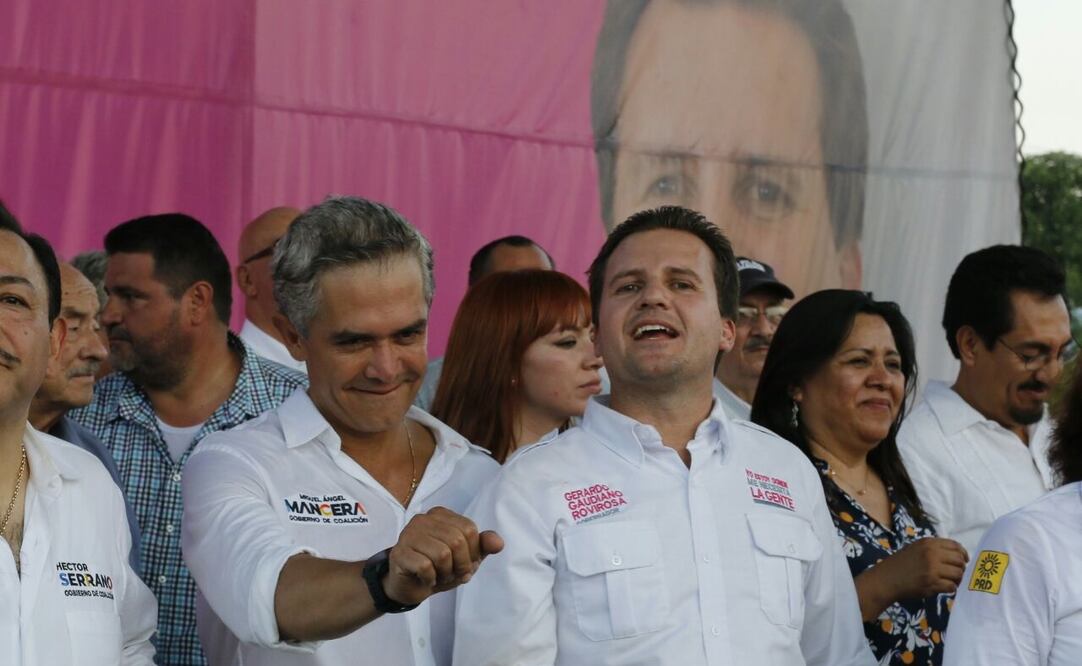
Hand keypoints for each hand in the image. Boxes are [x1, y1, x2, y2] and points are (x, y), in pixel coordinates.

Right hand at [382, 506, 503, 605]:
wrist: (410, 586)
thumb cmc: (439, 568)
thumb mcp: (466, 558)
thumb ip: (483, 547)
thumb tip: (498, 543)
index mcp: (441, 515)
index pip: (469, 529)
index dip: (472, 553)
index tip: (463, 564)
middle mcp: (423, 519)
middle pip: (457, 541)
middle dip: (460, 565)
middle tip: (452, 574)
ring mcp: (408, 534)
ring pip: (442, 554)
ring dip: (445, 573)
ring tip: (439, 575)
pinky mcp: (399, 553)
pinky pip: (425, 567)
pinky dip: (431, 579)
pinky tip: (426, 579)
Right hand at [880, 537, 967, 599]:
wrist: (886, 579)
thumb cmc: (900, 564)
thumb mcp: (915, 549)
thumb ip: (933, 549)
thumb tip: (955, 556)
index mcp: (929, 543)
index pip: (955, 546)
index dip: (963, 554)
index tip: (963, 561)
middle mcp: (932, 553)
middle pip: (959, 560)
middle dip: (961, 568)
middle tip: (955, 575)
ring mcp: (932, 568)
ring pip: (958, 574)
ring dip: (957, 580)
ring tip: (950, 582)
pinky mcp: (932, 583)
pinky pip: (951, 586)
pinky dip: (951, 589)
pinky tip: (944, 588)